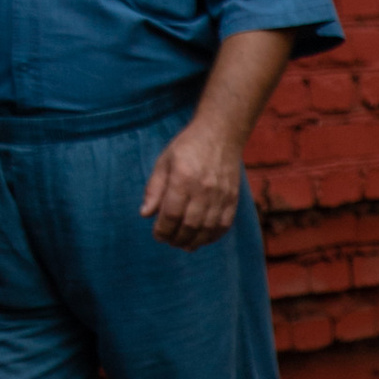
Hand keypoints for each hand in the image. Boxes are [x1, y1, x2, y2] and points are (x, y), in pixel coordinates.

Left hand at [140, 115, 245, 248]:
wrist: (221, 134)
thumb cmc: (188, 147)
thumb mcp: (164, 162)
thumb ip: (154, 188)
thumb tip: (145, 214)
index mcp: (183, 178)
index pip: (171, 214)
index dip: (162, 229)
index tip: (157, 234)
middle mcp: (204, 189)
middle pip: (189, 225)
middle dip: (176, 238)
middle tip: (169, 241)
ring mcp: (221, 195)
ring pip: (207, 229)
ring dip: (194, 242)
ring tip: (183, 244)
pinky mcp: (232, 199)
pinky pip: (223, 225)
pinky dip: (212, 237)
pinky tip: (202, 239)